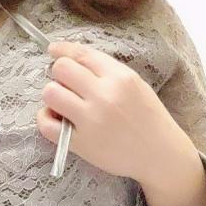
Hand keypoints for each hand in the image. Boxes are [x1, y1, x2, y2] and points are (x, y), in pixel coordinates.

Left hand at [36, 40, 195, 181]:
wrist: (160, 155)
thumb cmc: (148, 119)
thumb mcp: (136, 85)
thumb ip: (106, 71)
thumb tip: (72, 58)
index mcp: (121, 78)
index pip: (81, 54)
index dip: (63, 50)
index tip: (53, 50)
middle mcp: (104, 96)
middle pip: (61, 69)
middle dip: (59, 74)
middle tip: (67, 85)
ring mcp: (91, 120)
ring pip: (50, 93)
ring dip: (53, 95)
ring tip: (64, 103)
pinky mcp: (80, 144)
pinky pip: (46, 124)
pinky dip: (46, 119)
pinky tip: (57, 119)